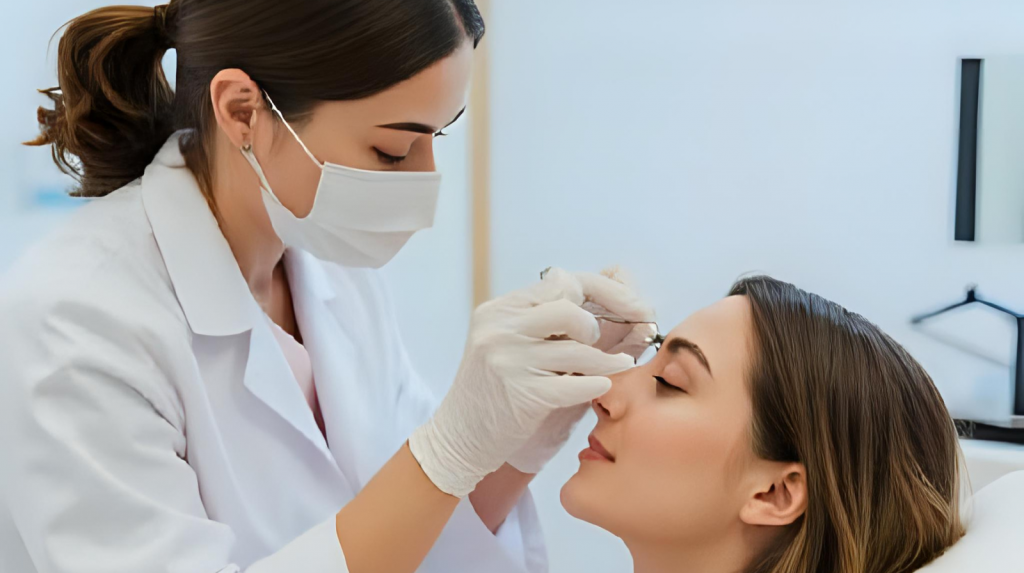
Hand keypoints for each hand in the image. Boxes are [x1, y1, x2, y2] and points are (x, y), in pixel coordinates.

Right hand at [507, 270, 654, 473]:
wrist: (460, 437)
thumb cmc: (493, 389)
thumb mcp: (506, 342)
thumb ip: (541, 319)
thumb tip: (599, 292)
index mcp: (499, 310)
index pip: (559, 282)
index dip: (601, 291)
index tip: (628, 305)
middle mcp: (501, 329)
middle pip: (569, 306)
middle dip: (600, 322)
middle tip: (608, 339)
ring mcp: (510, 361)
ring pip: (578, 348)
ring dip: (608, 359)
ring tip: (621, 363)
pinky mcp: (523, 394)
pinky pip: (576, 384)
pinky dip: (596, 384)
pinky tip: (603, 386)